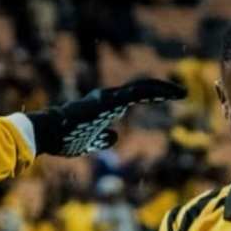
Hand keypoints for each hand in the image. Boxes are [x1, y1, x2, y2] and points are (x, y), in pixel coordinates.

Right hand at [28, 78, 184, 156]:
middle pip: (141, 89)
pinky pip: (136, 93)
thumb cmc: (64, 139)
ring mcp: (108, 98)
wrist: (48, 133)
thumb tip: (114, 136)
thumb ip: (101, 139)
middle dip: (162, 89)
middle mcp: (108, 98)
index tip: (168, 97)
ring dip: (162, 89)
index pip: (133, 97)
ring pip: (141, 88)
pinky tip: (169, 94)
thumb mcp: (88, 143)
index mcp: (104, 106)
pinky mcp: (108, 101)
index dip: (151, 95)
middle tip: (181, 92)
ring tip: (182, 93)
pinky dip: (153, 91)